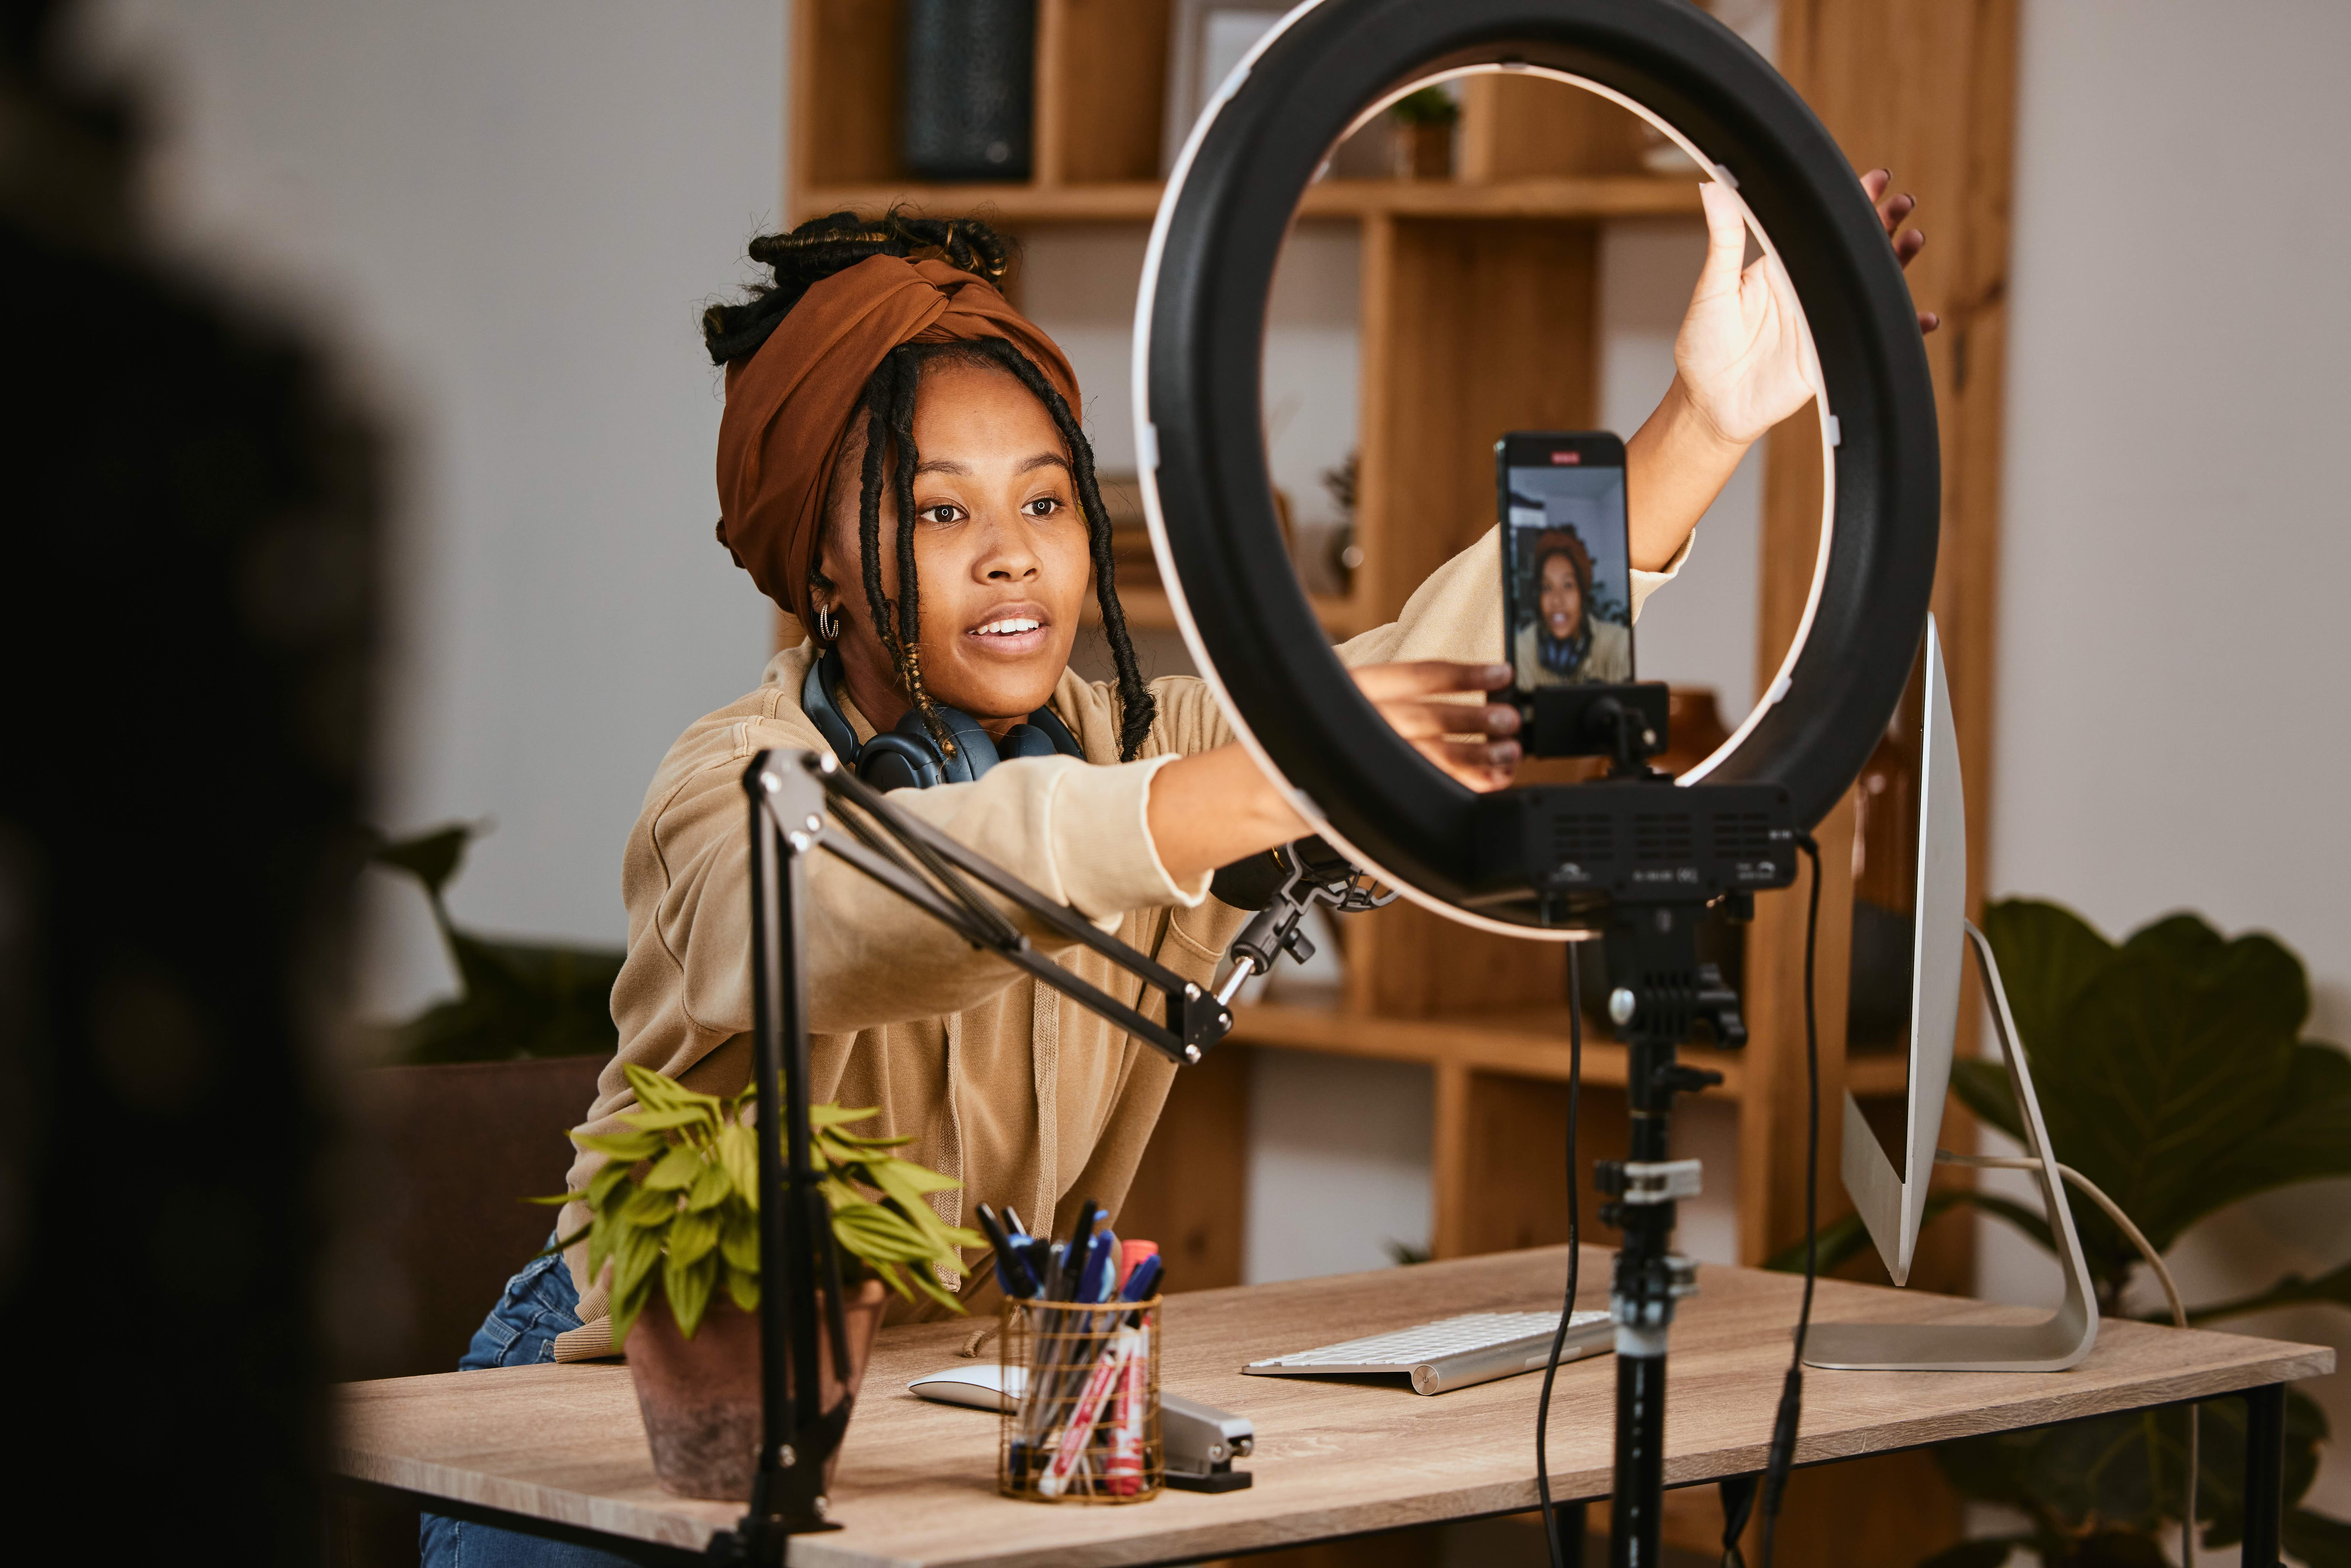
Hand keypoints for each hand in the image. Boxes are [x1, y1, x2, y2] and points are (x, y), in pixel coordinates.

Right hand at [1146, 661, 1521, 887]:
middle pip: (1427, 716)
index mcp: (1350, 689)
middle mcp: (1355, 721)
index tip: (1498, 672)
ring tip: (1508, 757)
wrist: (1249, 791)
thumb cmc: (1296, 745)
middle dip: (1475, 717)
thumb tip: (1449, 700)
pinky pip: (1419, 788)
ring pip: (1428, 755)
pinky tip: (1483, 786)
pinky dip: (1456, 786)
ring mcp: (1358, 760)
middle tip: (1512, 719)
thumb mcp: (1336, 709)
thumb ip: (1385, 704)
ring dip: (1474, 756)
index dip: (1460, 673)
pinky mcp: (1363, 794)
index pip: (1413, 675)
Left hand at [1673, 169, 1938, 449]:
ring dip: (1896, 264)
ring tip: (1913, 239)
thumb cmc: (1703, 348)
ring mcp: (1822, 322)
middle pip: (1852, 252)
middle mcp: (1806, 292)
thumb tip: (1713, 189)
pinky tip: (1923, 317)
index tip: (1874, 180)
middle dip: (1882, 225)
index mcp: (1781, 270)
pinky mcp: (1831, 354)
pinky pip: (1873, 337)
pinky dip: (1901, 329)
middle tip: (1902, 202)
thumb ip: (1723, 241)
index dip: (1849, 205)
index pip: (1820, 229)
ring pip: (1868, 288)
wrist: (1708, 404)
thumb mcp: (1712, 289)